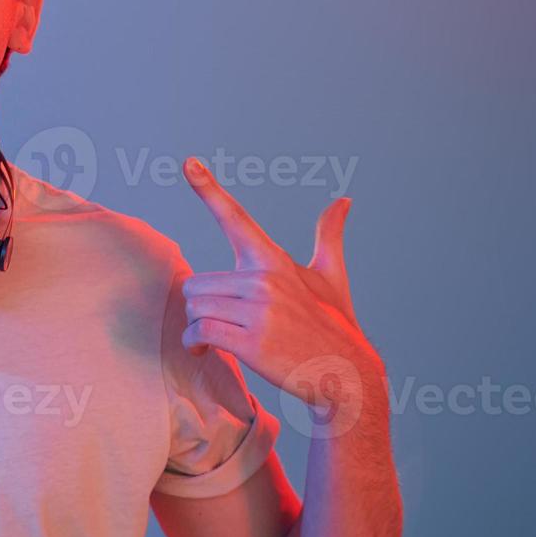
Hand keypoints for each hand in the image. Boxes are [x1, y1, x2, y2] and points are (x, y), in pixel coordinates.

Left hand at [180, 156, 380, 404]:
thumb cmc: (334, 322)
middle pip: (195, 284)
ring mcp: (259, 310)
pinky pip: (199, 332)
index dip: (209, 189)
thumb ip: (329, 235)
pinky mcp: (251, 341)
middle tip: (222, 322)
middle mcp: (265, 278)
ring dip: (197, 327)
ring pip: (194, 308)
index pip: (235, 218)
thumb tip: (344, 201)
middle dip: (201, 307)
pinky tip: (205, 350)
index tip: (188, 162)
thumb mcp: (332, 275)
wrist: (346, 374)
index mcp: (274, 259)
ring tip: (218, 338)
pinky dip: (194, 344)